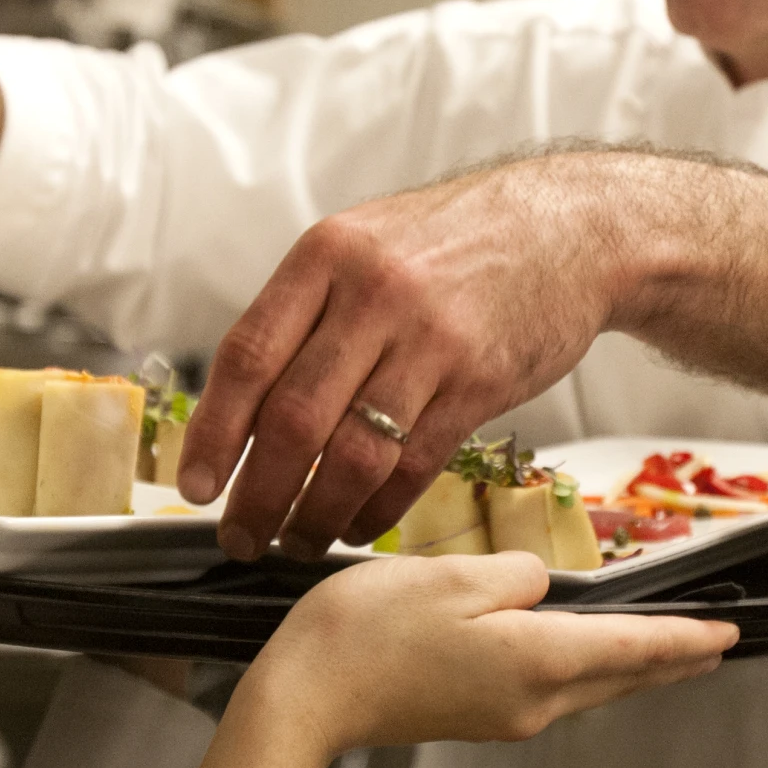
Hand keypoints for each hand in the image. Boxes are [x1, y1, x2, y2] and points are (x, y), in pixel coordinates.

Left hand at [177, 152, 626, 561]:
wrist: (571, 228)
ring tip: (296, 540)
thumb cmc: (456, 242)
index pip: (248, 356)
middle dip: (257, 495)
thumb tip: (241, 404)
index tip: (195, 484)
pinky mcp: (480, 383)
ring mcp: (431, 341)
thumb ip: (307, 310)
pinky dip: (377, 509)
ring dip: (314, 515)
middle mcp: (374, 295)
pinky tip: (358, 524)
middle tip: (240, 536)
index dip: (213, 431)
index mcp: (327, 255)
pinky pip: (413, 466)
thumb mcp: (366, 243)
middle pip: (293, 419)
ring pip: (353, 455)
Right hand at [182, 552, 736, 767]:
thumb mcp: (452, 576)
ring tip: (663, 649)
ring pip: (589, 685)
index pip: (636, 648)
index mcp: (539, 661)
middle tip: (714, 644)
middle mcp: (534, 700)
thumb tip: (541, 589)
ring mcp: (504, 715)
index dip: (687, 640)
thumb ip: (516, 576)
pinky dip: (586, 671)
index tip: (731, 633)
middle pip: (620, 675)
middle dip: (670, 658)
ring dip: (629, 666)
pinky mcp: (474, 716)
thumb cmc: (367, 631)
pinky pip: (553, 689)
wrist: (302, 700)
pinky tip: (585, 655)